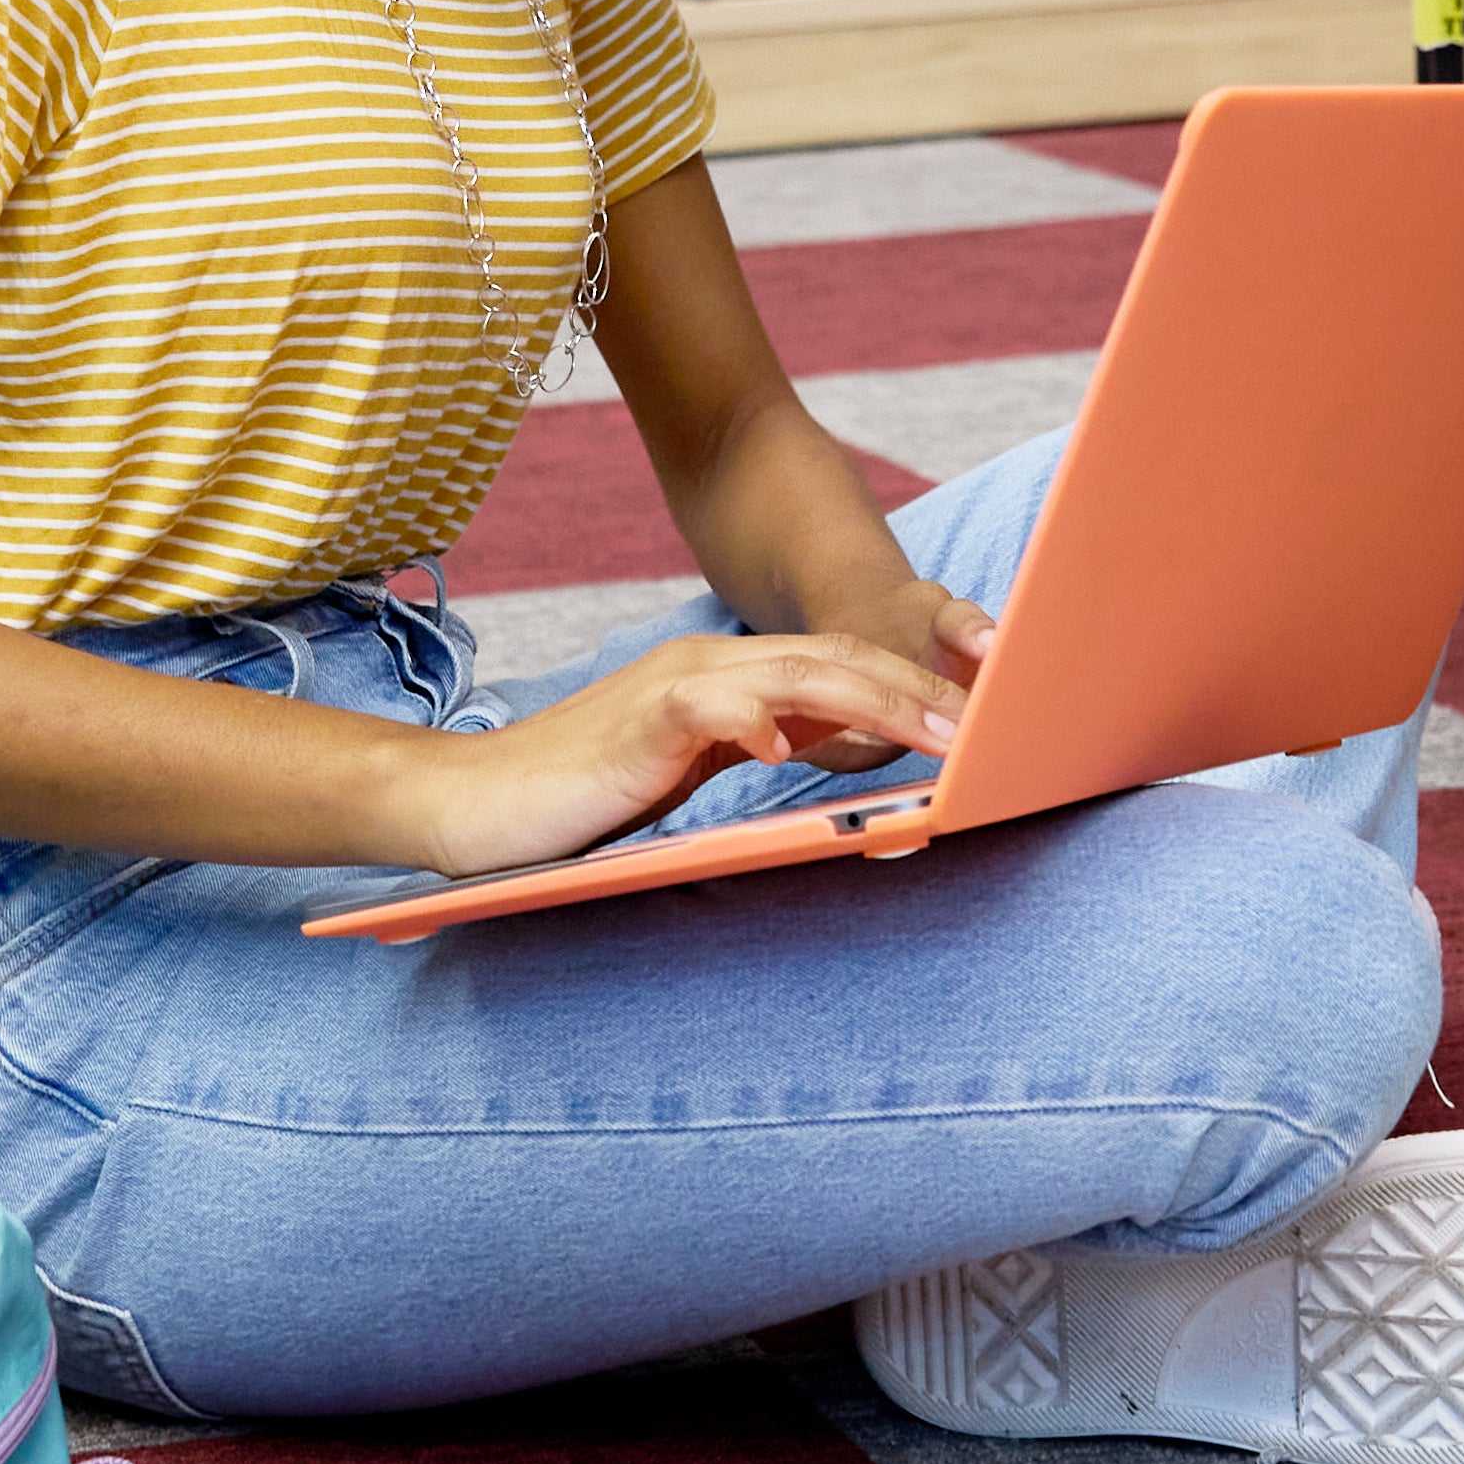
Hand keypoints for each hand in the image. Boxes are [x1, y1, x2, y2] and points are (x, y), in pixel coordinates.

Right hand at [410, 624, 977, 878]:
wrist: (477, 804)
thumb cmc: (583, 800)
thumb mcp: (689, 773)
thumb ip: (753, 750)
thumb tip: (828, 760)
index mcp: (726, 677)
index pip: (836, 667)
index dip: (908, 686)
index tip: (973, 719)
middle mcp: (708, 666)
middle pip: (834, 658)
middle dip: (915, 689)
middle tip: (985, 725)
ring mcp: (673, 686)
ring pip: (796, 672)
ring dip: (873, 700)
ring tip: (934, 732)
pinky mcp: (638, 722)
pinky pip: (709, 707)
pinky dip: (755, 721)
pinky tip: (789, 749)